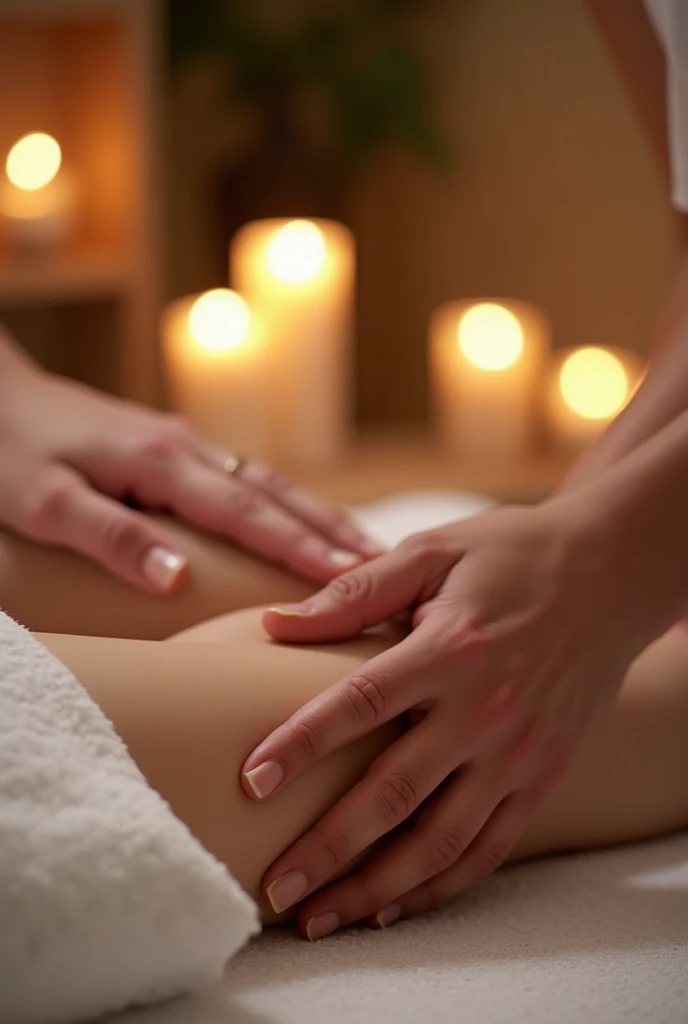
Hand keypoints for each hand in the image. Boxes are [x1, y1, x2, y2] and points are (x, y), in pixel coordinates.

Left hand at [0, 362, 377, 591]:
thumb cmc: (8, 452)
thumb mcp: (43, 501)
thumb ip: (109, 536)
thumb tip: (177, 580)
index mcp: (161, 460)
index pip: (247, 512)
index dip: (299, 548)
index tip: (351, 580)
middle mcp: (187, 448)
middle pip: (277, 493)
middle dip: (332, 532)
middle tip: (390, 570)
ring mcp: (187, 446)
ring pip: (270, 484)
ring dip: (320, 518)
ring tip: (367, 553)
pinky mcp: (178, 452)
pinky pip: (249, 482)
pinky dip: (289, 508)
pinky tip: (305, 527)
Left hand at [241, 497, 672, 937]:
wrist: (610, 575)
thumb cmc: (511, 556)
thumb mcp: (433, 552)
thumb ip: (356, 593)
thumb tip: (274, 623)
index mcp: (451, 649)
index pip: (361, 703)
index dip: (302, 745)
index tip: (250, 782)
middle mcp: (486, 711)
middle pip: (395, 793)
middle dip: (329, 847)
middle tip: (273, 887)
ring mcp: (518, 753)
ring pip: (441, 841)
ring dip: (378, 888)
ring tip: (320, 919)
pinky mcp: (541, 777)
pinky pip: (489, 849)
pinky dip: (441, 887)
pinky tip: (394, 907)